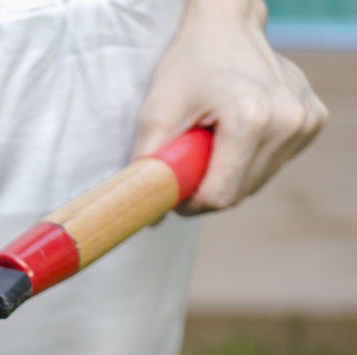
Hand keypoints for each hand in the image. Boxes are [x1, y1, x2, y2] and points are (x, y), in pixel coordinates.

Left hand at [132, 0, 326, 213]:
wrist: (227, 27)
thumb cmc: (188, 66)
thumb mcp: (156, 114)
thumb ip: (150, 167)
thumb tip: (149, 217)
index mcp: (252, 120)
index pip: (220, 196)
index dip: (190, 203)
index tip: (173, 192)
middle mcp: (288, 121)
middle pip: (240, 193)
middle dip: (208, 189)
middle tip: (188, 163)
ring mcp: (306, 120)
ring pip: (257, 182)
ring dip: (229, 174)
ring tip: (212, 141)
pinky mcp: (314, 120)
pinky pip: (273, 163)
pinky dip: (249, 159)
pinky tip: (238, 130)